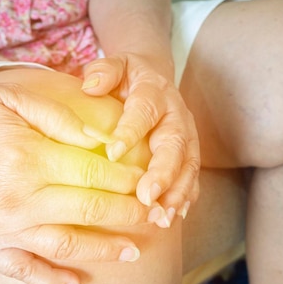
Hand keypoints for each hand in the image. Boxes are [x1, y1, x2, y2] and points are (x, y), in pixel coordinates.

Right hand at [0, 80, 149, 283]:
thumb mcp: (10, 95)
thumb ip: (58, 114)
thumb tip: (102, 136)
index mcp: (26, 158)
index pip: (94, 173)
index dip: (128, 179)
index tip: (149, 181)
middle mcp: (16, 199)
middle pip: (88, 211)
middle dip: (129, 214)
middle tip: (155, 216)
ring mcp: (0, 229)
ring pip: (65, 247)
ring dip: (104, 252)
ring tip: (134, 253)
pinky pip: (24, 272)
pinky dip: (53, 282)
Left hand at [82, 53, 199, 225]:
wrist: (154, 78)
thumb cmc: (126, 77)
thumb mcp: (115, 65)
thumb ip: (104, 71)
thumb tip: (90, 86)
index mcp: (154, 91)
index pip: (144, 110)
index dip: (131, 130)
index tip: (113, 152)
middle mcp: (176, 114)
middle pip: (174, 143)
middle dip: (163, 172)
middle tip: (147, 196)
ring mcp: (187, 135)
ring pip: (188, 164)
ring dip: (177, 192)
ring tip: (163, 217)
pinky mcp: (190, 153)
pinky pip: (192, 176)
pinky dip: (186, 197)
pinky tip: (174, 216)